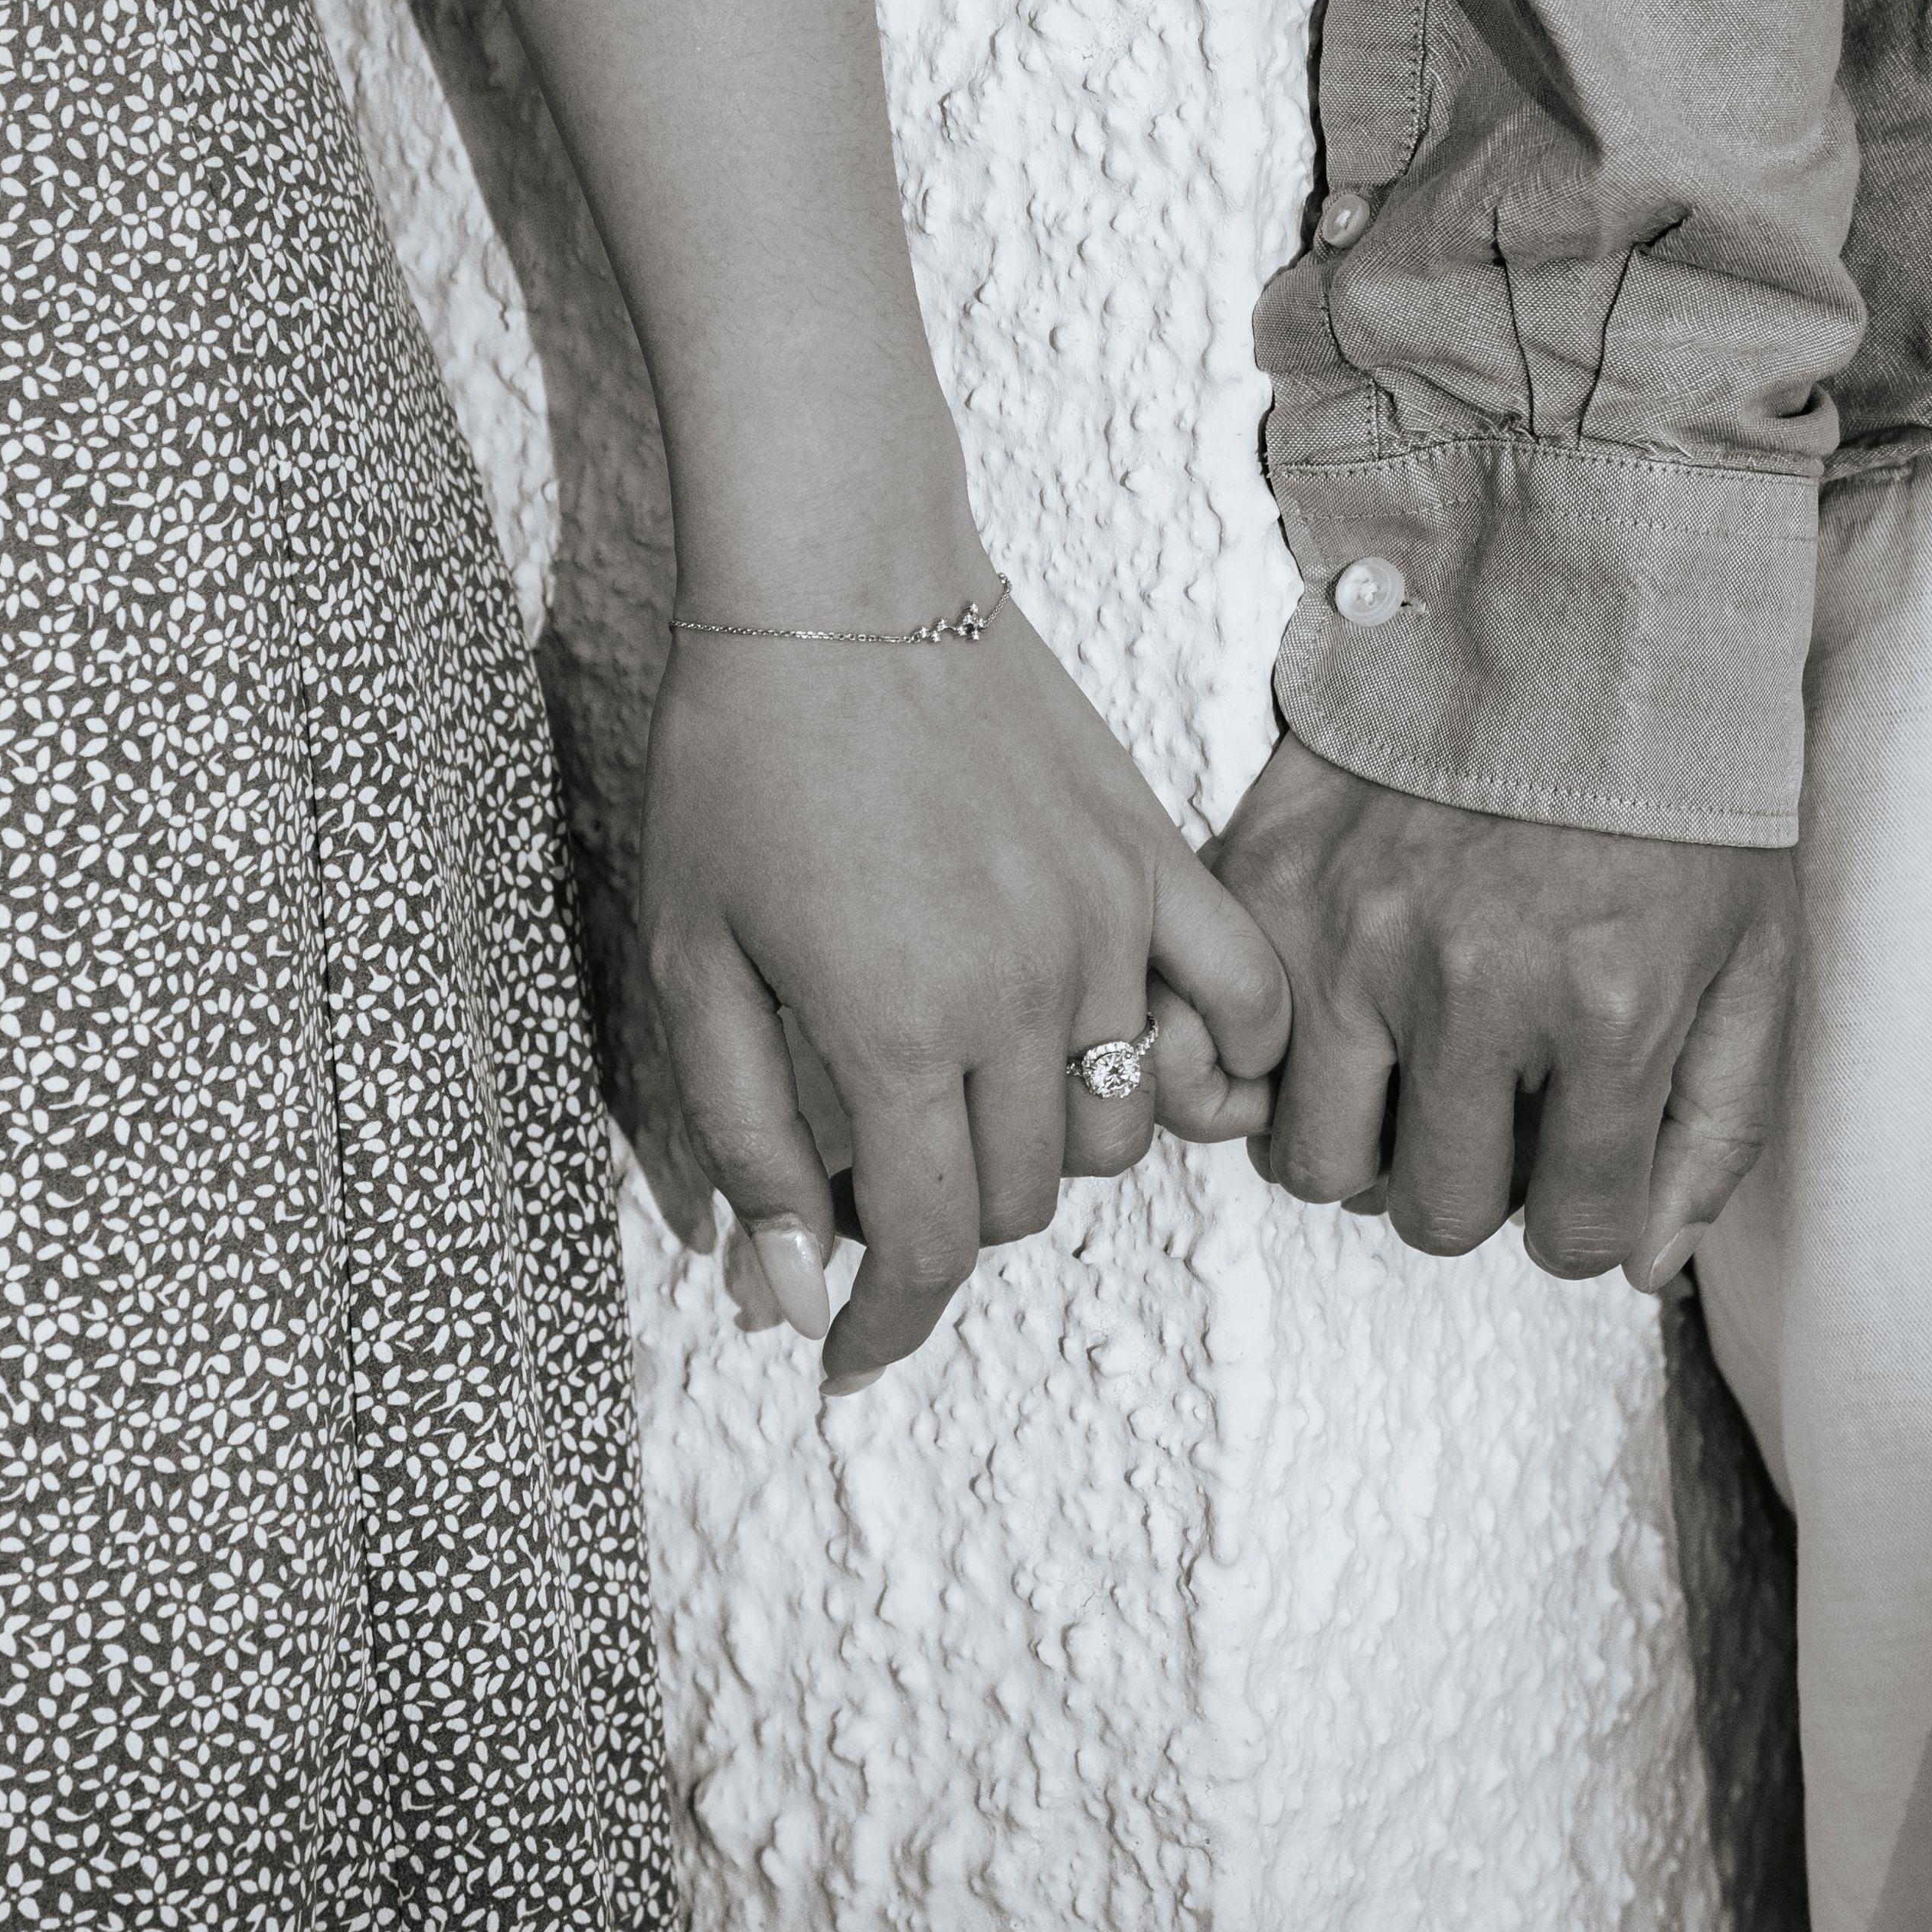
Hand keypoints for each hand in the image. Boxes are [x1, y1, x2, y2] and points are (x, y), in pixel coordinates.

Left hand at [644, 591, 1290, 1392]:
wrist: (836, 581)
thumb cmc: (737, 764)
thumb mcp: (690, 961)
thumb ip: (744, 1137)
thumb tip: (781, 1295)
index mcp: (893, 1026)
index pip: (927, 1243)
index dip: (883, 1320)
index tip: (848, 1350)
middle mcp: (1018, 992)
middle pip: (1024, 1197)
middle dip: (945, 1216)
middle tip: (873, 1162)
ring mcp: (1106, 924)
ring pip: (1118, 1120)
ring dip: (1047, 1142)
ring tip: (974, 1091)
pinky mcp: (1154, 857)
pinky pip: (1242, 998)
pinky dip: (1221, 1058)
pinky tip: (1162, 1063)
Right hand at [1204, 734, 1792, 1284]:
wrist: (1577, 615)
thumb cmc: (1682, 795)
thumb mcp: (1755, 960)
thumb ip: (1715, 1127)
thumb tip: (1635, 1262)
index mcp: (1606, 1010)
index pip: (1566, 1233)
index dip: (1579, 1218)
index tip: (1578, 1164)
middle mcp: (1468, 985)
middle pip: (1431, 1212)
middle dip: (1472, 1184)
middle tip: (1494, 1110)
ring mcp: (1352, 933)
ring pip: (1315, 1157)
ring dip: (1367, 1138)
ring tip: (1408, 1071)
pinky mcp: (1272, 880)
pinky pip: (1234, 1046)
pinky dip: (1274, 1060)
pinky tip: (1335, 1018)